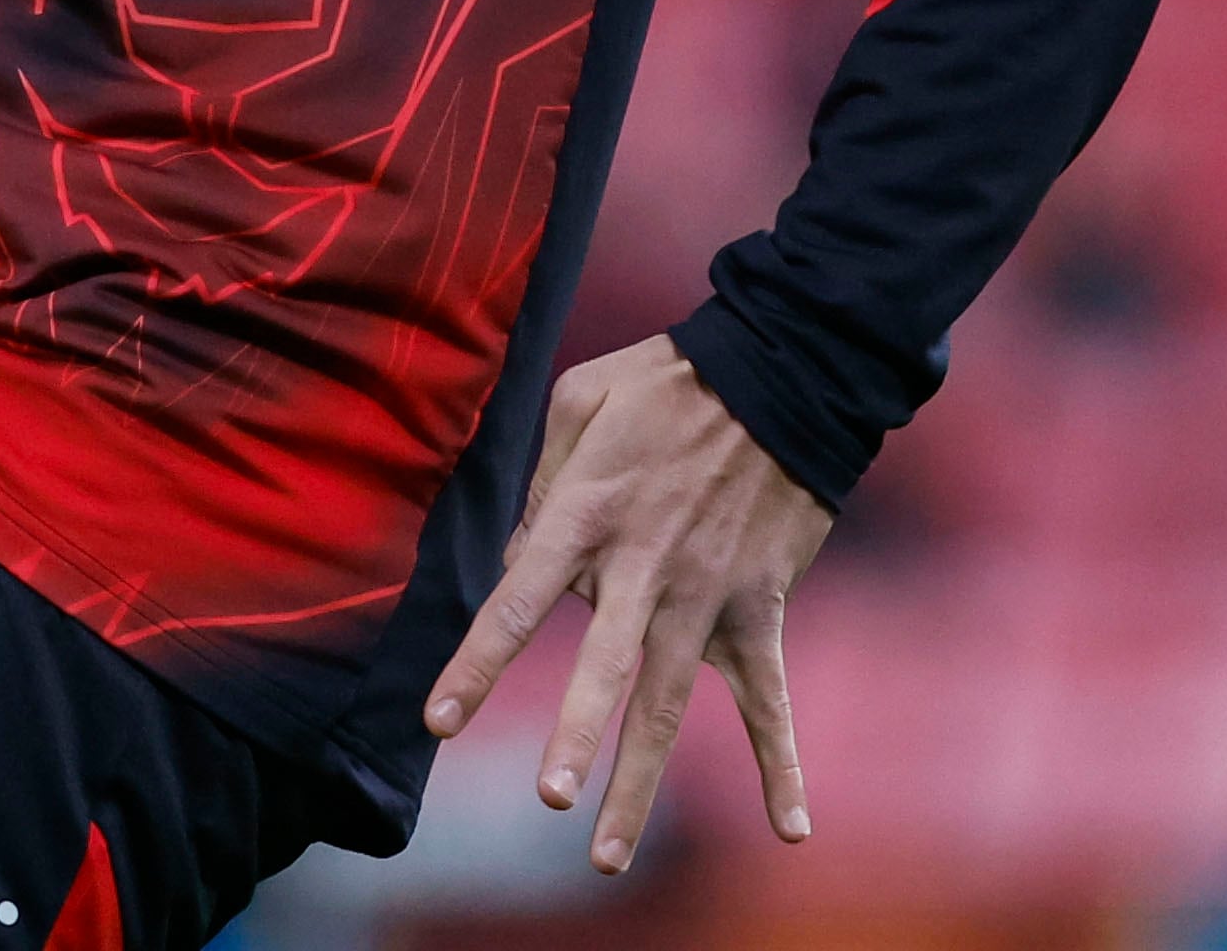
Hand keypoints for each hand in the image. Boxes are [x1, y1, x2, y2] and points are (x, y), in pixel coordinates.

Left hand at [424, 334, 833, 872]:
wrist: (780, 374)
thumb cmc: (664, 382)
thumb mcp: (578, 402)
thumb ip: (541, 484)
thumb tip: (520, 557)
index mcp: (586, 514)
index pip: (516, 604)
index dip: (475, 667)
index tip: (438, 723)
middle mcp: (644, 566)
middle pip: (604, 666)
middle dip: (576, 735)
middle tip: (549, 799)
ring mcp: (706, 594)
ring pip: (668, 702)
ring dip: (639, 778)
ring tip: (606, 853)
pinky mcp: (759, 607)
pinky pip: (771, 699)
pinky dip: (784, 764)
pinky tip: (789, 829)